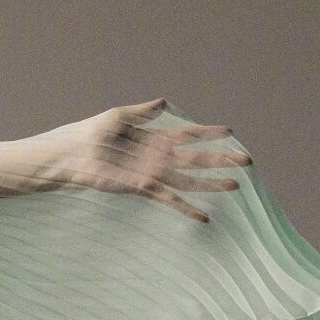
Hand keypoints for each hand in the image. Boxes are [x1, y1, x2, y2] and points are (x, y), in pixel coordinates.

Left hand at [59, 98, 251, 222]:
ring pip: (189, 180)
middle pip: (196, 159)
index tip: (230, 132)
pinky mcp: (141, 187)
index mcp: (154, 138)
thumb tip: (164, 102)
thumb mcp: (118, 115)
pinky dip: (186, 208)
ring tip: (235, 186)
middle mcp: (158, 157)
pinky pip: (168, 199)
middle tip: (246, 162)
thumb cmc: (91, 133)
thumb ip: (143, 111)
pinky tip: (204, 216)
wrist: (72, 153)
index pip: (188, 134)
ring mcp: (152, 173)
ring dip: (211, 184)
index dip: (208, 133)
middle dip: (220, 160)